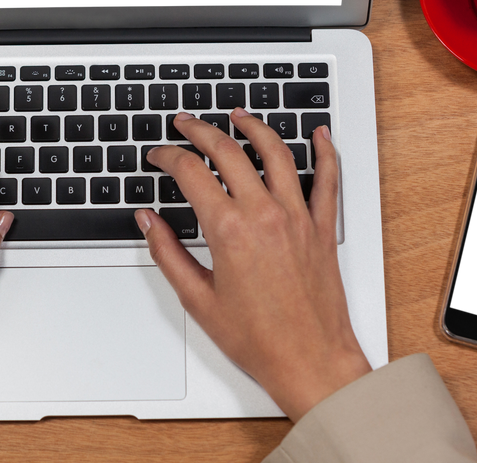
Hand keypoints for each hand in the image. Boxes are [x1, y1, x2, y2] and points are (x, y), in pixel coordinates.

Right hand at [135, 109, 369, 420]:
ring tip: (238, 115)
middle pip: (229, 151)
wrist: (312, 362)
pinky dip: (325, 152)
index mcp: (230, 230)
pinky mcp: (322, 227)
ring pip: (277, 153)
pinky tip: (319, 134)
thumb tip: (148, 221)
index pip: (191, 173)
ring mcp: (298, 217)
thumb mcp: (198, 299)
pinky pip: (328, 179)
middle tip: (185, 123)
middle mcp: (265, 214)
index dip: (168, 157)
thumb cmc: (259, 340)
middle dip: (201, 130)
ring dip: (254, 127)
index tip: (158, 156)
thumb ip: (168, 253)